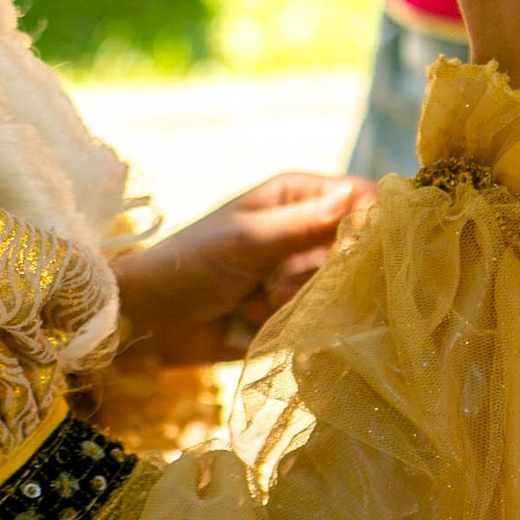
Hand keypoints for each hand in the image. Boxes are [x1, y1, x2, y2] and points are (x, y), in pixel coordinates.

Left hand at [110, 172, 373, 364]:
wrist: (150, 323)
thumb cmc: (189, 264)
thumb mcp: (244, 239)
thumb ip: (302, 224)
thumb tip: (356, 195)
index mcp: (299, 196)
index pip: (360, 198)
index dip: (369, 222)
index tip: (351, 251)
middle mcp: (308, 232)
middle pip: (356, 250)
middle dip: (318, 272)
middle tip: (275, 285)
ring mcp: (305, 275)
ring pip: (340, 289)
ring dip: (296, 301)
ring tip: (254, 302)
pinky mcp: (299, 313)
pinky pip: (321, 321)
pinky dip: (290, 324)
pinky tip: (254, 321)